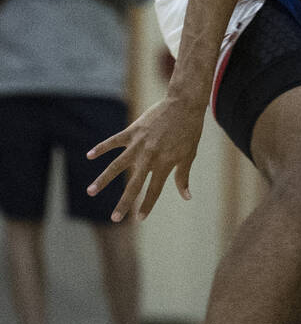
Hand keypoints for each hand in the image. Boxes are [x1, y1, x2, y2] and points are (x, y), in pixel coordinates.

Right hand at [86, 95, 203, 220]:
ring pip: (117, 165)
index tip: (139, 219)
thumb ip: (183, 176)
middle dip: (123, 203)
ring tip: (90, 191)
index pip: (154, 190)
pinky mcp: (133, 131)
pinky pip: (114, 141)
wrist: (184, 104)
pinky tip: (89, 155)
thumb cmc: (189, 131)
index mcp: (165, 163)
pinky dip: (101, 148)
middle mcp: (150, 157)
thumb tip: (186, 197)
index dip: (147, 205)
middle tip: (114, 219)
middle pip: (134, 184)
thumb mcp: (189, 155)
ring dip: (103, 180)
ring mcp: (139, 144)